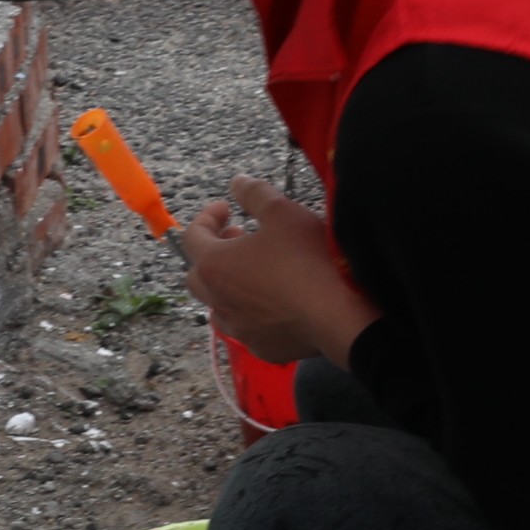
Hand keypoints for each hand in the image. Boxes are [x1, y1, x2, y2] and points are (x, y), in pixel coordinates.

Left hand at [175, 177, 376, 366]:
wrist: (336, 316)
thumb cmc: (306, 260)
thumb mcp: (282, 212)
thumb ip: (255, 193)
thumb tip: (236, 182)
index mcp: (215, 264)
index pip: (193, 235)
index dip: (208, 216)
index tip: (228, 207)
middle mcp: (217, 300)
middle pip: (196, 273)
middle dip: (212, 252)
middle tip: (238, 238)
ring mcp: (238, 328)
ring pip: (216, 305)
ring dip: (226, 285)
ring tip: (251, 273)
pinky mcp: (261, 347)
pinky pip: (244, 327)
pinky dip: (249, 311)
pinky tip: (273, 302)